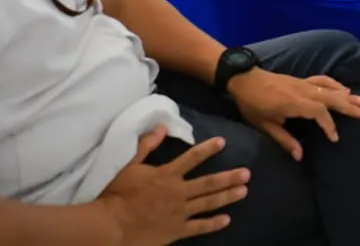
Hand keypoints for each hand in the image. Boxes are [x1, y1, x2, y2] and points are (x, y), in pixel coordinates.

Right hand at [98, 128, 249, 245]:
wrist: (112, 224)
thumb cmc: (118, 194)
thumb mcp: (128, 164)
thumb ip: (146, 145)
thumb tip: (162, 127)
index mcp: (167, 175)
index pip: (192, 158)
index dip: (208, 149)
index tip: (223, 142)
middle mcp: (178, 192)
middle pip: (209, 183)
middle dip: (229, 177)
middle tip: (247, 173)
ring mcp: (179, 213)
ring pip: (208, 203)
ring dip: (228, 196)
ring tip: (244, 191)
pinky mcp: (176, 230)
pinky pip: (199, 227)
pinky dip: (213, 224)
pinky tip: (227, 219)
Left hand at [229, 69, 359, 160]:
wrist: (243, 79)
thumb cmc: (252, 104)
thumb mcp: (264, 125)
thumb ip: (284, 140)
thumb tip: (300, 156)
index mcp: (294, 103)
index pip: (319, 113)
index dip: (329, 125)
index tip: (334, 138)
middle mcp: (302, 91)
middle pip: (331, 97)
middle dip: (349, 105)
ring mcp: (303, 83)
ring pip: (330, 88)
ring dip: (347, 94)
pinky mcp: (301, 80)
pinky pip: (323, 80)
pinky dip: (335, 84)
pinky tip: (344, 89)